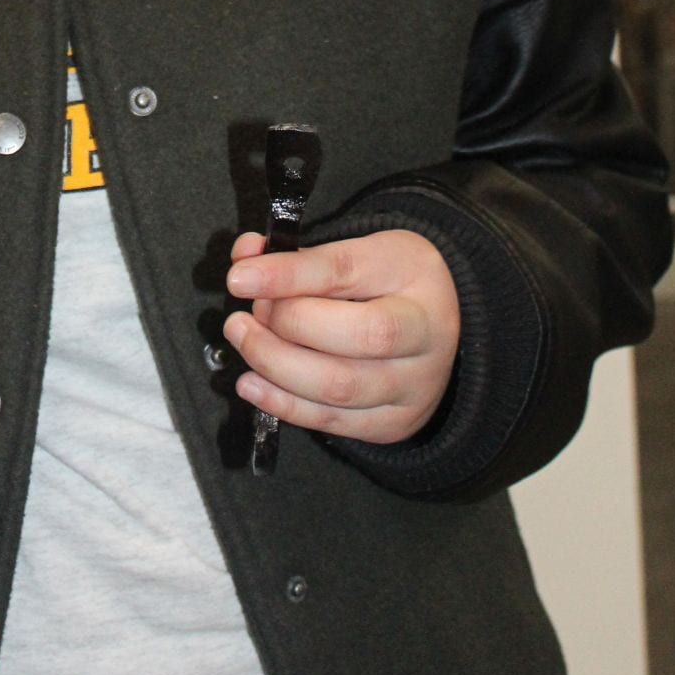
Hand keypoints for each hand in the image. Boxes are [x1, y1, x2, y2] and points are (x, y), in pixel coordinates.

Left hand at [223, 229, 460, 444]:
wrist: (435, 328)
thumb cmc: (386, 282)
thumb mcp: (355, 252)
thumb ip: (298, 258)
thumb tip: (245, 258)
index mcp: (414, 273)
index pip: (344, 271)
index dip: (287, 275)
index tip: (239, 277)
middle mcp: (426, 334)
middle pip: (355, 336)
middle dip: (284, 325)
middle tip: (248, 313)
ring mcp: (414, 385)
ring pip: (339, 386)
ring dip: (274, 364)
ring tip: (243, 339)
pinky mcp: (393, 422)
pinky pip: (332, 421)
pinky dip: (282, 403)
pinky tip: (252, 383)